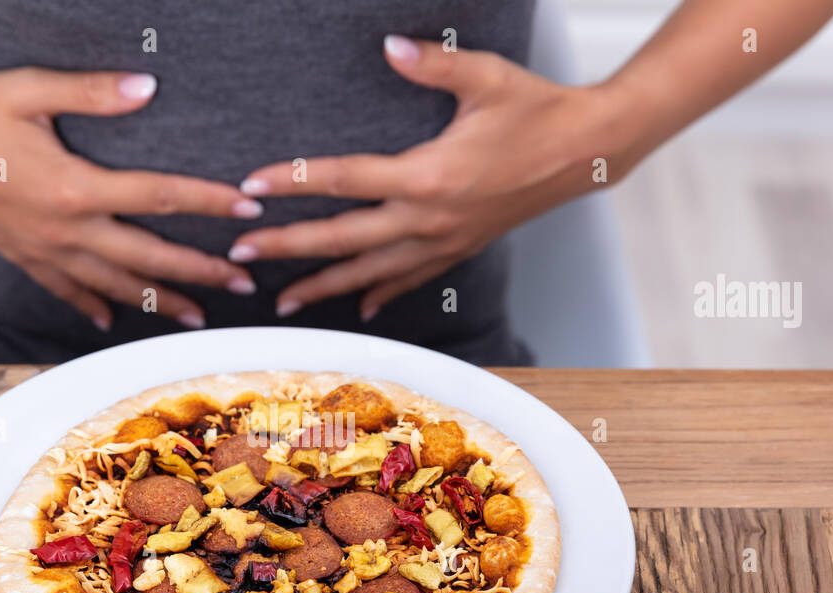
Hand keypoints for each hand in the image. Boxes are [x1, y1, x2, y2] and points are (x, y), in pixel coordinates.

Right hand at [0, 69, 263, 329]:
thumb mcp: (30, 89)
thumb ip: (93, 92)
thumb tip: (148, 87)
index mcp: (74, 186)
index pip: (157, 196)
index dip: (207, 203)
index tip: (247, 209)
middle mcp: (64, 229)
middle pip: (148, 257)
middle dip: (201, 271)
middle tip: (244, 284)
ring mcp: (43, 250)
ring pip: (114, 285)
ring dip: (161, 302)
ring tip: (199, 316)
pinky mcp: (22, 257)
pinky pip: (67, 290)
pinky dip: (93, 305)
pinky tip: (111, 319)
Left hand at [229, 35, 633, 320]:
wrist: (589, 151)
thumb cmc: (537, 110)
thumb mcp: (486, 76)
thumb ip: (432, 63)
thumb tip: (388, 47)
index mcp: (429, 176)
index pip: (345, 181)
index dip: (294, 183)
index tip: (252, 188)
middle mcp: (430, 219)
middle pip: (344, 240)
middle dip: (289, 248)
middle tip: (243, 256)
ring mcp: (445, 242)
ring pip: (371, 272)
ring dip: (324, 287)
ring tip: (283, 302)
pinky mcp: (460, 250)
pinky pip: (411, 279)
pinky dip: (380, 292)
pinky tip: (359, 306)